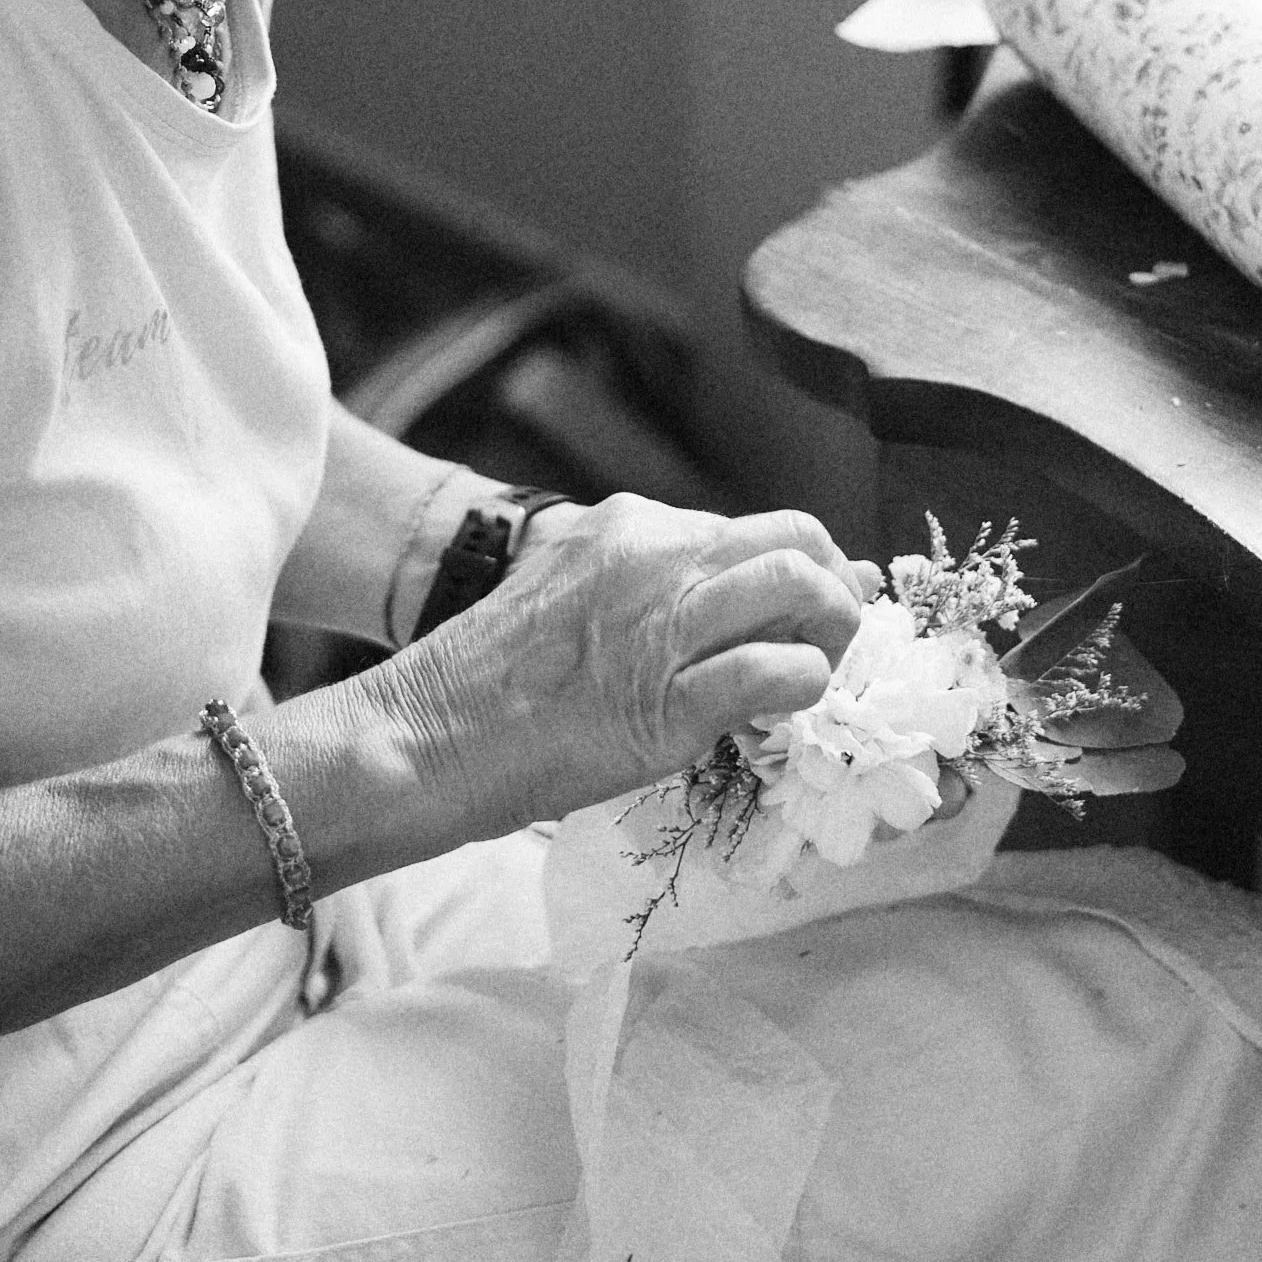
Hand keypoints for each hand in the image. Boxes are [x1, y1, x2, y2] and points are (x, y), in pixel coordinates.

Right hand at [364, 493, 879, 841]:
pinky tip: (788, 707)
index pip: (747, 528)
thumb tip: (717, 611)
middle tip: (834, 633)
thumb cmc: (487, 684)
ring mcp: (666, 621)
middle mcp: (656, 554)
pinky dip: (805, 685)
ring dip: (833, 628)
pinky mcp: (673, 698)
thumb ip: (639, 589)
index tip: (806, 607)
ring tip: (822, 667)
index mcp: (628, 526)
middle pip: (794, 537)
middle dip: (831, 582)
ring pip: (801, 584)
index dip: (794, 568)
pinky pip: (780, 671)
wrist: (427, 734)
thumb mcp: (568, 594)